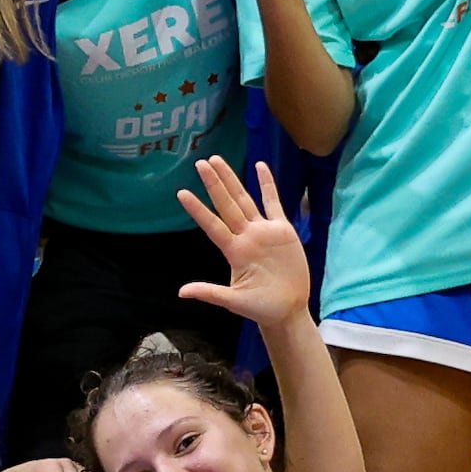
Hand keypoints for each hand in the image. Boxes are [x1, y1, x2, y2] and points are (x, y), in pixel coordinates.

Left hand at [169, 157, 315, 337]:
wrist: (288, 310)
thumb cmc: (260, 307)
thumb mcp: (233, 301)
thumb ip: (210, 293)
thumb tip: (182, 292)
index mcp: (234, 251)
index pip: (212, 225)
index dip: (198, 209)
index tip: (182, 193)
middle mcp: (246, 237)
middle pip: (227, 205)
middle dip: (214, 184)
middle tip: (200, 163)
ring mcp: (263, 231)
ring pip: (245, 199)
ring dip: (232, 180)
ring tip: (218, 161)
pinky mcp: (282, 231)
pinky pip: (273, 203)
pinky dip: (267, 185)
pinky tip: (260, 166)